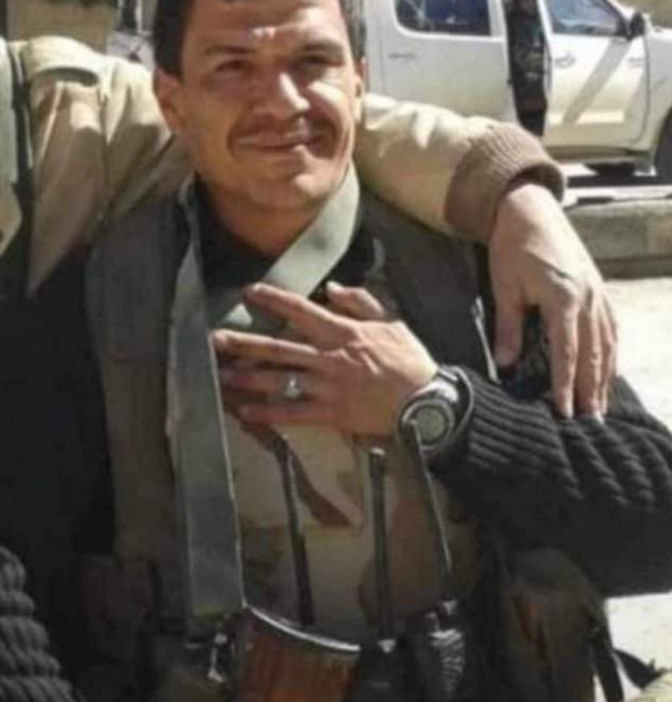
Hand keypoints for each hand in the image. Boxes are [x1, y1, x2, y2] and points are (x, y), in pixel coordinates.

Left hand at [213, 282, 436, 436]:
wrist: (425, 403)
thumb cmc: (410, 361)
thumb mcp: (391, 322)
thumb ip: (360, 302)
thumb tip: (331, 288)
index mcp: (344, 332)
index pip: (301, 310)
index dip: (274, 299)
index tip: (251, 292)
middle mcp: (329, 358)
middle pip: (279, 347)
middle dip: (245, 343)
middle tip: (216, 339)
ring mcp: (328, 387)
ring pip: (280, 380)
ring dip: (249, 378)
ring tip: (223, 375)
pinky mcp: (330, 413)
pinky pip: (293, 412)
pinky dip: (268, 412)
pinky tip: (246, 411)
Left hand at [489, 183, 616, 416]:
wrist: (530, 209)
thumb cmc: (513, 248)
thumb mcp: (505, 288)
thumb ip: (509, 327)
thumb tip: (505, 365)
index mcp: (564, 298)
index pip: (567, 354)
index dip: (567, 387)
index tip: (565, 414)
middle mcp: (588, 298)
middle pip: (594, 354)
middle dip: (594, 391)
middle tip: (593, 423)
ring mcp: (598, 292)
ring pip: (607, 343)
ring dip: (606, 377)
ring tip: (603, 407)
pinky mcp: (599, 288)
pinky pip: (611, 327)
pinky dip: (611, 351)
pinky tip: (610, 370)